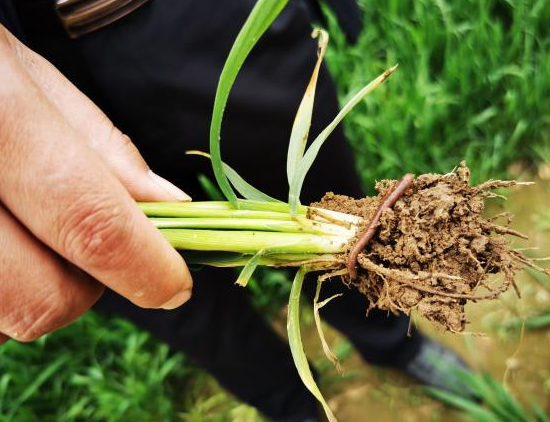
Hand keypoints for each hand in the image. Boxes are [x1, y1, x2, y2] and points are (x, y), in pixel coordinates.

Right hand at [0, 24, 192, 344]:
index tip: (175, 285)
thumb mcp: (29, 77)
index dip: (145, 267)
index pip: (88, 220)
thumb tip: (173, 210)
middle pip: (41, 298)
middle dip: (85, 287)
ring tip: (23, 232)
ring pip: (2, 322)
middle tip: (85, 246)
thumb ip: (103, 147)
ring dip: (35, 292)